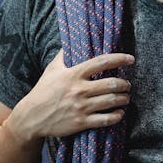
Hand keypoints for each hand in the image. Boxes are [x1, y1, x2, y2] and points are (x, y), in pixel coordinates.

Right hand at [6, 49, 133, 141]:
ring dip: (124, 99)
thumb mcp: (51, 70)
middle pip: (112, 84)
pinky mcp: (82, 122)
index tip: (131, 59)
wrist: (32, 117)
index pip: (102, 62)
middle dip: (125, 84)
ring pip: (112, 101)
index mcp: (74, 74)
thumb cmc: (43, 91)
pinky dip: (117, 116)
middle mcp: (80, 90)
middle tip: (127, 85)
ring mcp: (81, 107)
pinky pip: (107, 119)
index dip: (119, 59)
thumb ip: (63, 55)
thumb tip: (70, 41)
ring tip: (125, 98)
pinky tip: (119, 113)